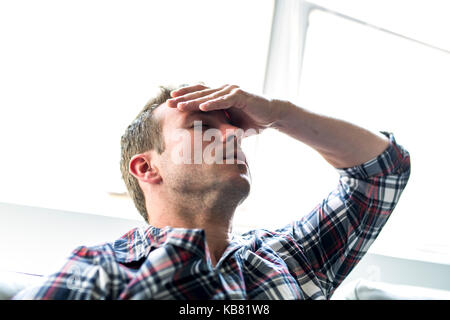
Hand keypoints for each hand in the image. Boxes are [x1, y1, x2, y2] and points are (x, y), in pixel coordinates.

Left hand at [166, 84, 280, 132]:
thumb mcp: (231, 128)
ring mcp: (232, 92)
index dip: (184, 96)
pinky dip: (213, 103)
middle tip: (168, 103)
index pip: (199, 94)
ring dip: (194, 101)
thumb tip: (208, 144)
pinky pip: (224, 100)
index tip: (170, 102)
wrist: (272, 116)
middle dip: (183, 98)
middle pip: (199, 93)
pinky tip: (202, 106)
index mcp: (220, 96)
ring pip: (209, 95)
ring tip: (180, 106)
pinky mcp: (241, 96)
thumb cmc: (251, 121)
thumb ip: (219, 131)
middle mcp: (224, 90)